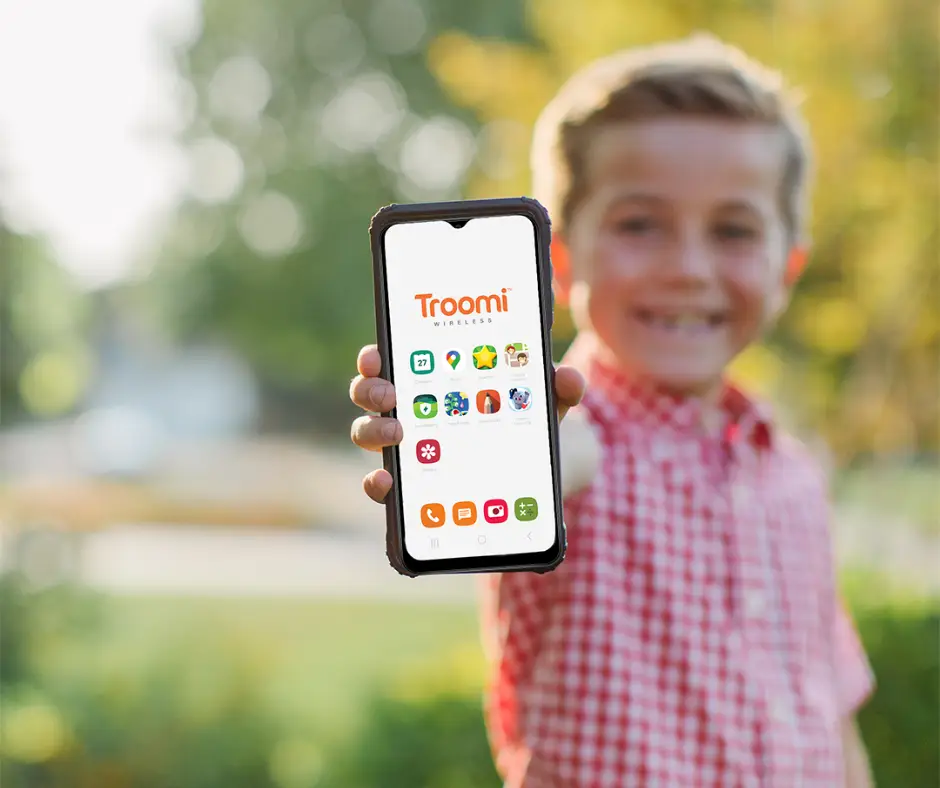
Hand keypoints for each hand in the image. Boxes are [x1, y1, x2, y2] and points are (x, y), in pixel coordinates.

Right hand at [350, 344, 585, 502]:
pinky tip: (386, 483)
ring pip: (368, 435)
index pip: (392, 362)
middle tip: (390, 394)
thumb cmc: (533, 423)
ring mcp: (411, 450)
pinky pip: (385, 487)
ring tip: (396, 433)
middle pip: (369, 395)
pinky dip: (377, 484)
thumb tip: (566, 377)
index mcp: (437, 382)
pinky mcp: (416, 488)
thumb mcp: (548, 401)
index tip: (377, 354)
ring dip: (373, 430)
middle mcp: (414, 413)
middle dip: (369, 390)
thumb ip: (561, 387)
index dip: (375, 357)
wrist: (545, 472)